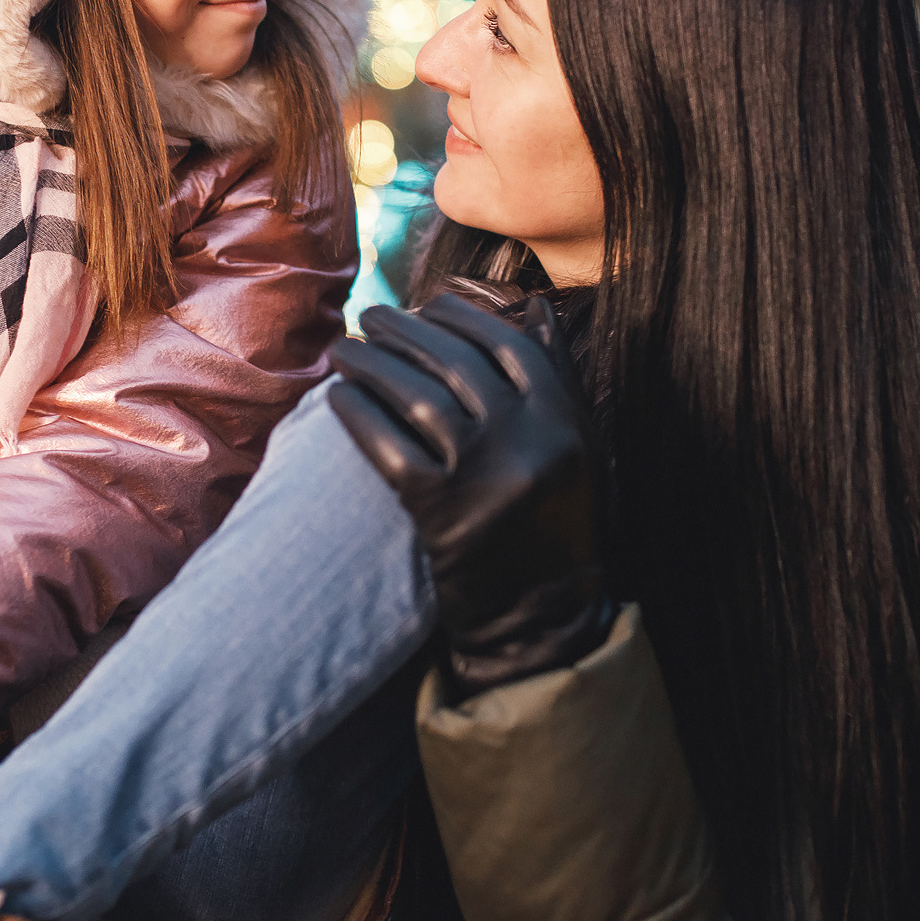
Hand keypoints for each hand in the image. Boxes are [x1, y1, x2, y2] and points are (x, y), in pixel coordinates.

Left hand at [328, 294, 609, 689]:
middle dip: (403, 330)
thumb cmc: (559, 522)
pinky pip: (387, 445)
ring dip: (371, 364)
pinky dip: (358, 414)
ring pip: (415, 395)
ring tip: (344, 350)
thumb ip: (559, 377)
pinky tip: (338, 398)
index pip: (507, 345)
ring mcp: (481, 475)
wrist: (542, 617)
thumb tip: (533, 308)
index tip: (430, 303)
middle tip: (370, 317)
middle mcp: (526, 441)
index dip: (463, 317)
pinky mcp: (438, 511)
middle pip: (453, 362)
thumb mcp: (581, 447)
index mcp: (564, 421)